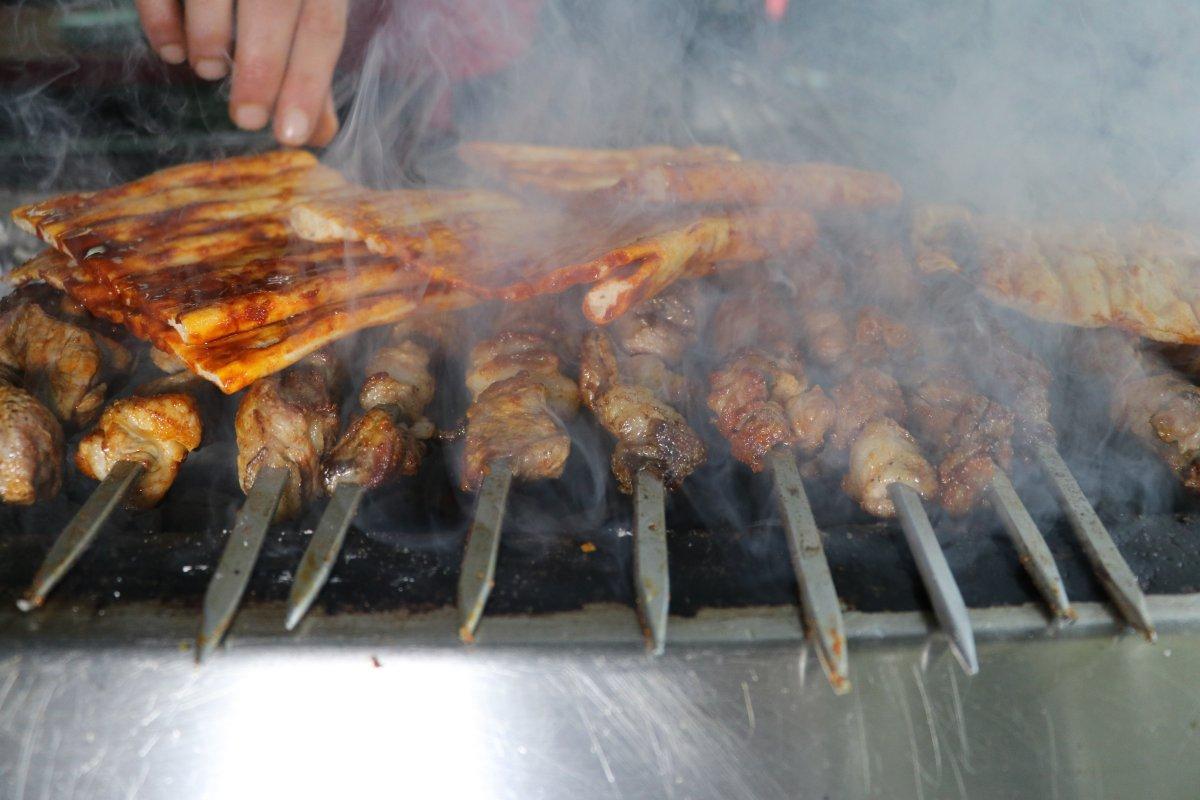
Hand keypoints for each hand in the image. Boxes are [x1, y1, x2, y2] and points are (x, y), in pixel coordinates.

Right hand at [135, 0, 347, 145]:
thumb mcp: (304, 6)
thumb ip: (309, 64)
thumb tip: (318, 132)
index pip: (323, 26)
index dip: (309, 83)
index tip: (291, 134)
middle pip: (273, 4)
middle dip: (261, 68)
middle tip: (246, 119)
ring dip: (210, 37)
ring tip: (210, 69)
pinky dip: (162, 19)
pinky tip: (172, 51)